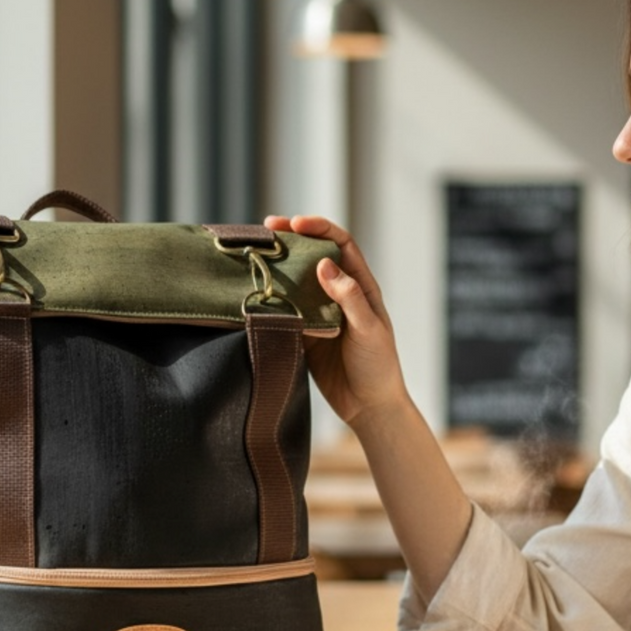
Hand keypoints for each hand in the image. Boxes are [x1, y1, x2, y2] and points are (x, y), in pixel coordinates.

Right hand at [263, 214, 408, 428]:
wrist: (369, 407)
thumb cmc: (378, 366)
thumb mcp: (369, 329)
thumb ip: (348, 298)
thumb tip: (324, 265)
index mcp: (360, 286)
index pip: (340, 245)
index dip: (319, 228)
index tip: (295, 223)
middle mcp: (338, 294)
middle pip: (312, 256)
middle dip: (291, 239)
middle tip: (264, 229)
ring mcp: (319, 312)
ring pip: (295, 280)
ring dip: (277, 266)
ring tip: (253, 254)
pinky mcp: (304, 333)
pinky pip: (285, 310)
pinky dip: (269, 299)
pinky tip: (252, 292)